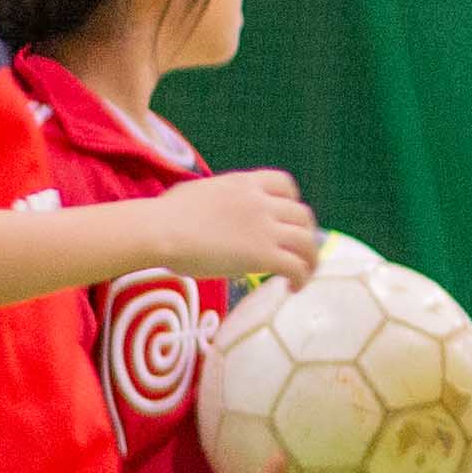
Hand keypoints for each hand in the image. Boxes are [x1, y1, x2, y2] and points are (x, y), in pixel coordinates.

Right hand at [155, 170, 322, 285]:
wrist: (160, 230)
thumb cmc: (164, 215)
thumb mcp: (198, 192)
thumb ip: (215, 199)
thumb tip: (209, 211)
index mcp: (244, 184)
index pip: (285, 183)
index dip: (292, 201)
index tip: (287, 218)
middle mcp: (261, 202)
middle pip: (302, 215)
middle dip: (305, 233)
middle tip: (297, 252)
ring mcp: (264, 228)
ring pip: (307, 242)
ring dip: (311, 260)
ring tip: (303, 275)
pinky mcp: (262, 255)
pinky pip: (296, 266)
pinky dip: (301, 278)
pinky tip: (292, 289)